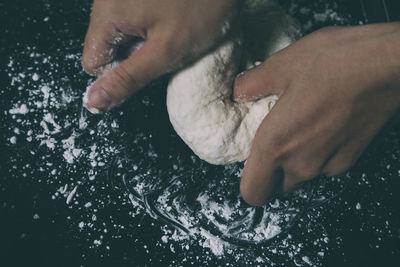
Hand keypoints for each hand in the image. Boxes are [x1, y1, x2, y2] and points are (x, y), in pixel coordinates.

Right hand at [82, 0, 237, 112]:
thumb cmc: (201, 6)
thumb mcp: (166, 52)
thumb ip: (128, 79)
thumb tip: (94, 101)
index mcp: (108, 13)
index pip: (93, 63)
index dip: (119, 75)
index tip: (148, 67)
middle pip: (107, 46)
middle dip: (135, 55)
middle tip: (165, 46)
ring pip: (122, 33)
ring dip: (144, 41)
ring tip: (172, 30)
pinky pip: (133, 18)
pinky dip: (150, 25)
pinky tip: (171, 20)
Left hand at [234, 23, 399, 205]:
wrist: (387, 64)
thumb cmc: (334, 63)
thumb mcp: (281, 65)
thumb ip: (251, 84)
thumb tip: (238, 92)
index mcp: (275, 145)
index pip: (253, 193)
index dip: (249, 183)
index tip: (251, 164)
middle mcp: (301, 163)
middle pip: (277, 186)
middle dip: (272, 170)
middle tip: (275, 140)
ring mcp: (328, 164)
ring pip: (302, 177)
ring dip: (297, 161)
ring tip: (301, 127)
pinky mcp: (351, 158)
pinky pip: (326, 167)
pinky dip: (321, 154)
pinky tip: (325, 126)